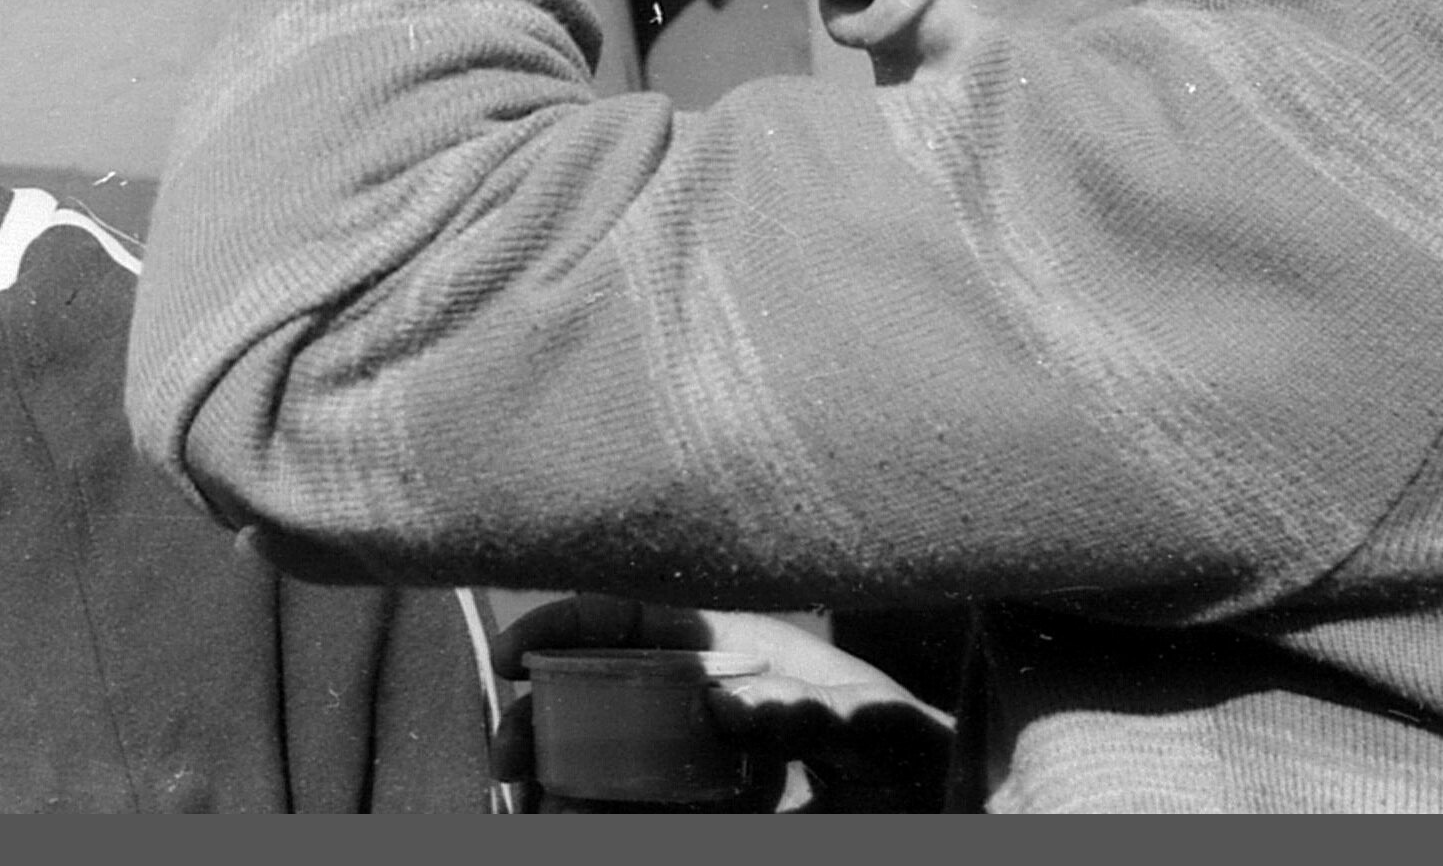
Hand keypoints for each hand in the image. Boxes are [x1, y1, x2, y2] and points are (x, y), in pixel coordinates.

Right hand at [487, 594, 952, 812]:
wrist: (932, 818)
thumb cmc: (914, 755)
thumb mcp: (873, 725)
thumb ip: (805, 708)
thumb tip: (715, 700)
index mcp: (730, 651)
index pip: (629, 616)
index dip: (563, 624)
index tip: (512, 658)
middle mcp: (700, 703)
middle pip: (592, 694)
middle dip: (537, 721)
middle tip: (511, 765)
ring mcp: (695, 765)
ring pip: (599, 763)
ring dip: (558, 784)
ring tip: (544, 814)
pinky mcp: (698, 814)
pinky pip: (631, 815)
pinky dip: (596, 821)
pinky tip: (580, 827)